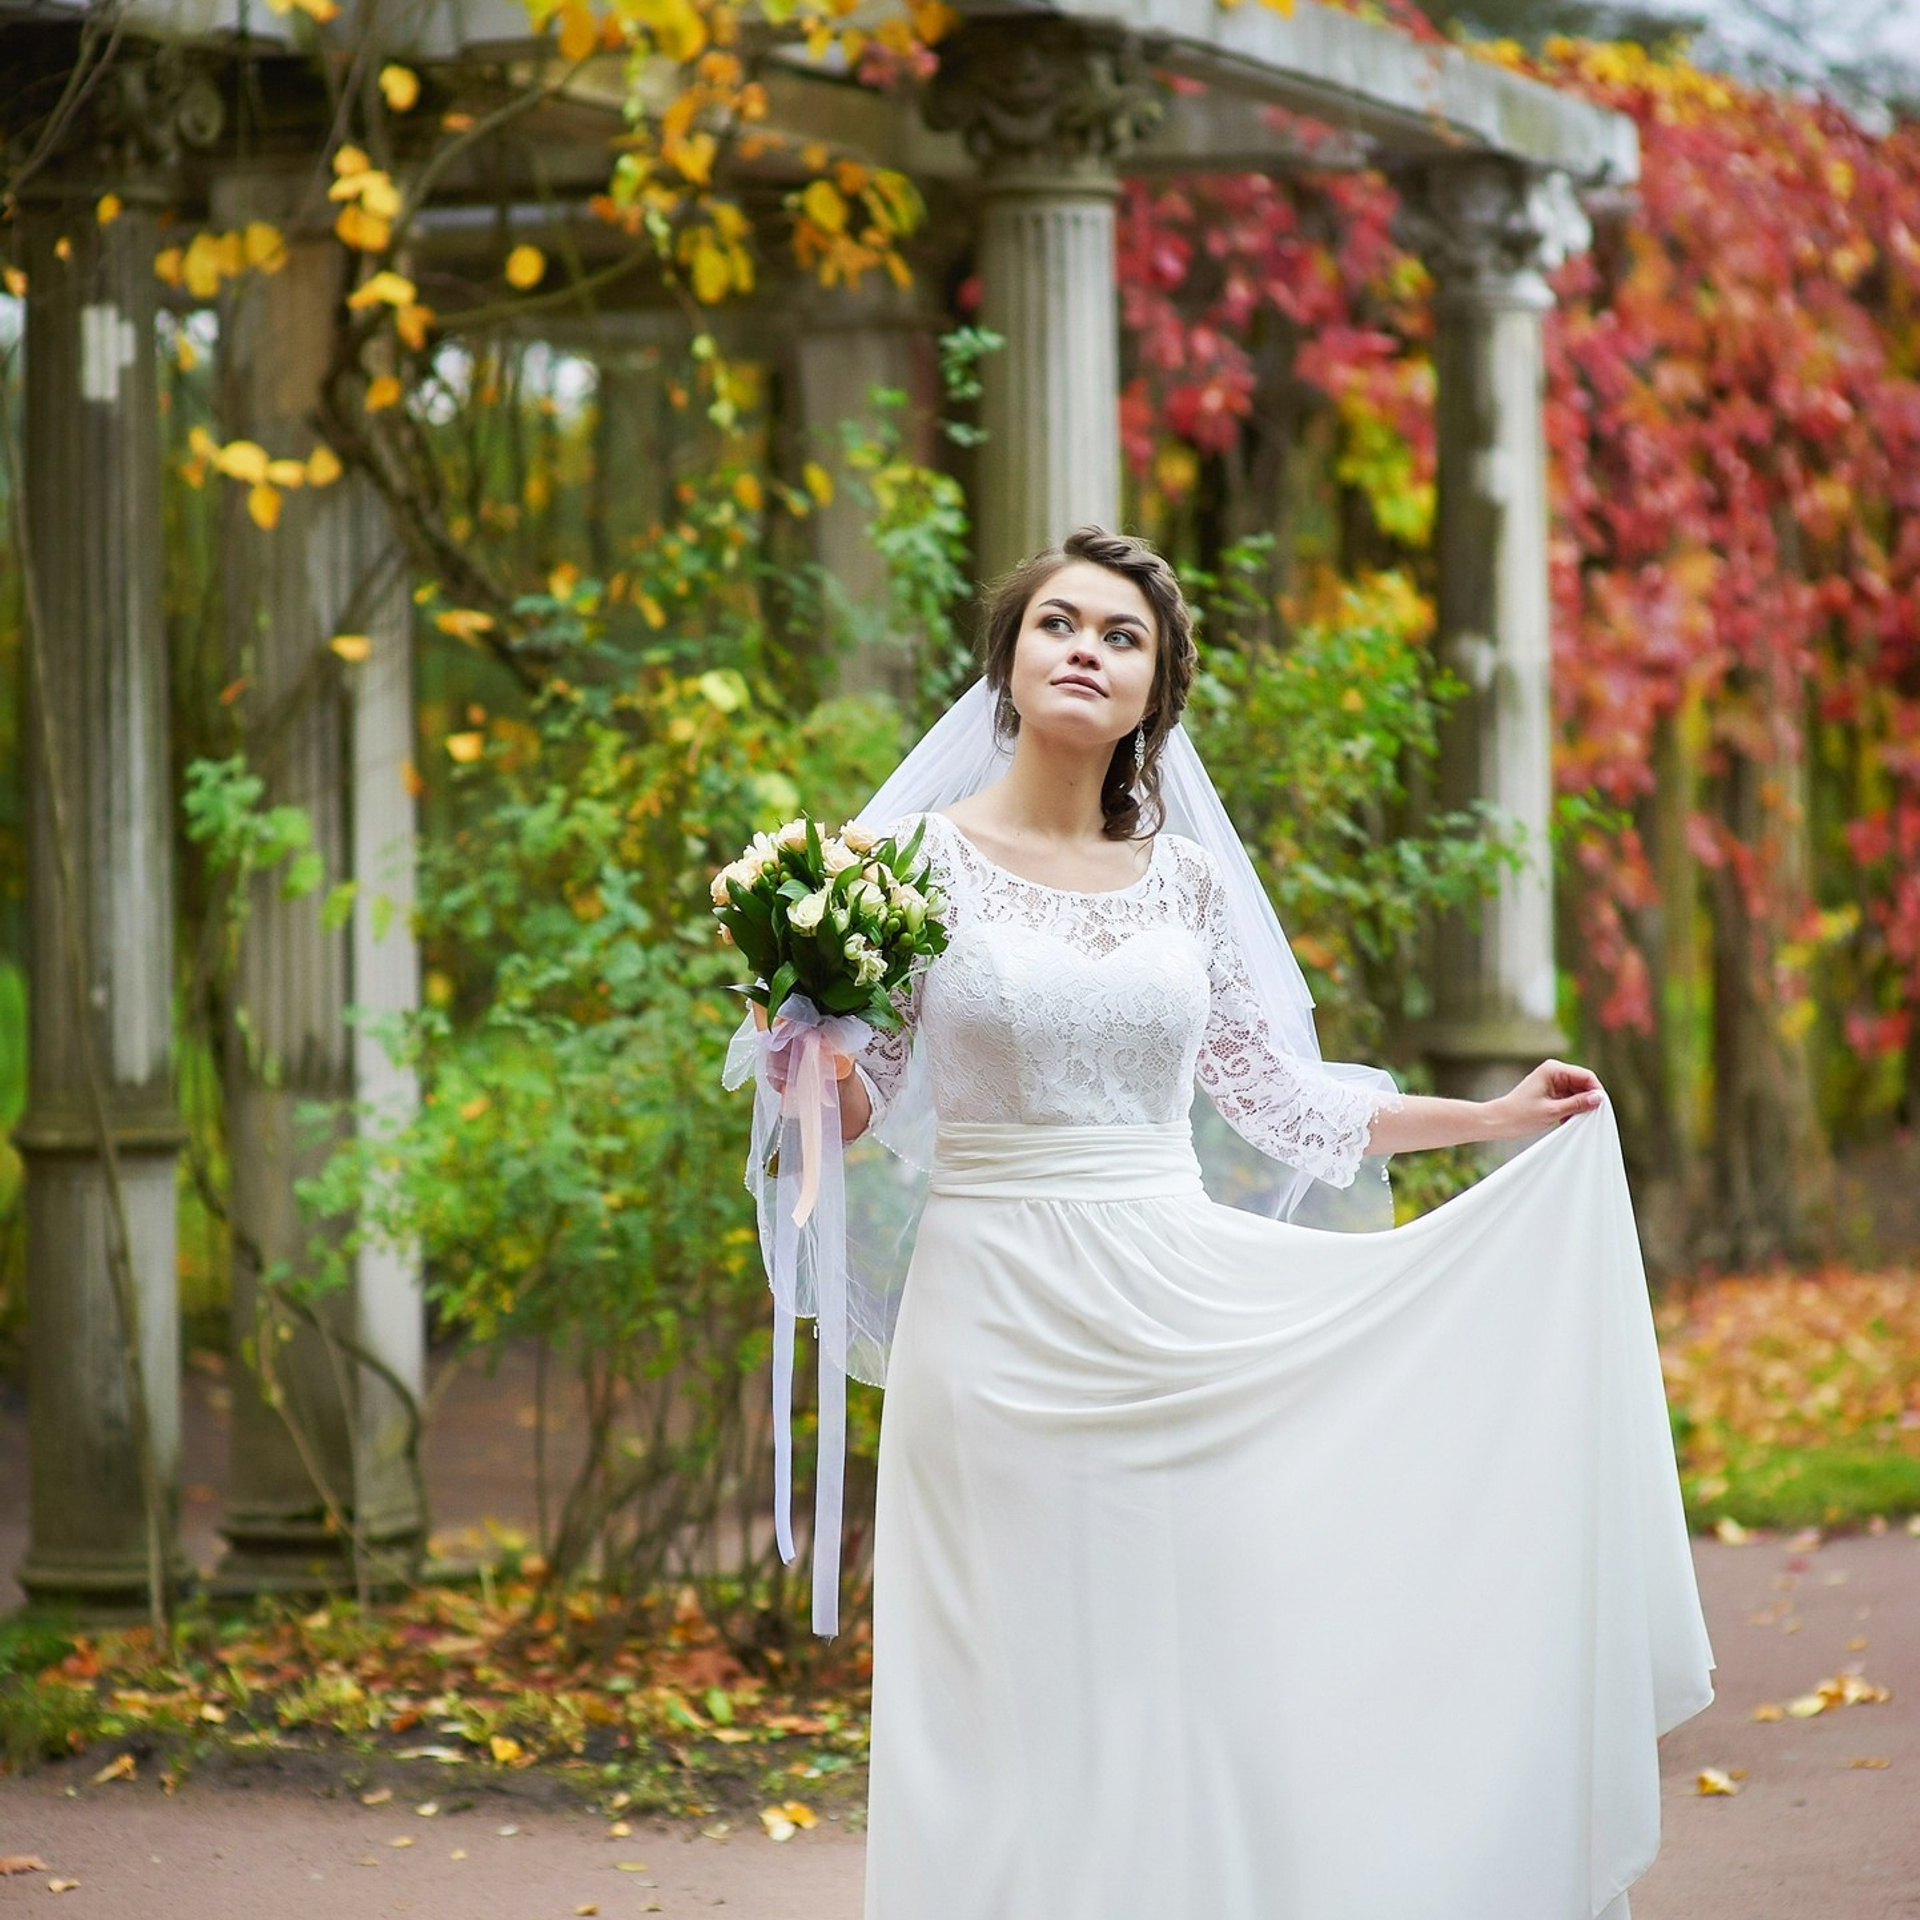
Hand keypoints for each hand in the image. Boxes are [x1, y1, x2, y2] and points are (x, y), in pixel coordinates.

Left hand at [1484, 1059, 1604, 1140]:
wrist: (1499, 1121)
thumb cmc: (1520, 1115)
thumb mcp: (1552, 1111)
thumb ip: (1577, 1103)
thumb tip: (1599, 1098)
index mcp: (1554, 1069)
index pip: (1586, 1076)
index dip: (1596, 1091)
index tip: (1601, 1108)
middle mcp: (1554, 1071)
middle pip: (1583, 1084)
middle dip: (1588, 1100)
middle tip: (1589, 1118)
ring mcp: (1553, 1081)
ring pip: (1578, 1092)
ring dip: (1579, 1107)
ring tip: (1575, 1121)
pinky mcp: (1551, 1092)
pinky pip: (1569, 1098)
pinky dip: (1571, 1109)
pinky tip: (1567, 1121)